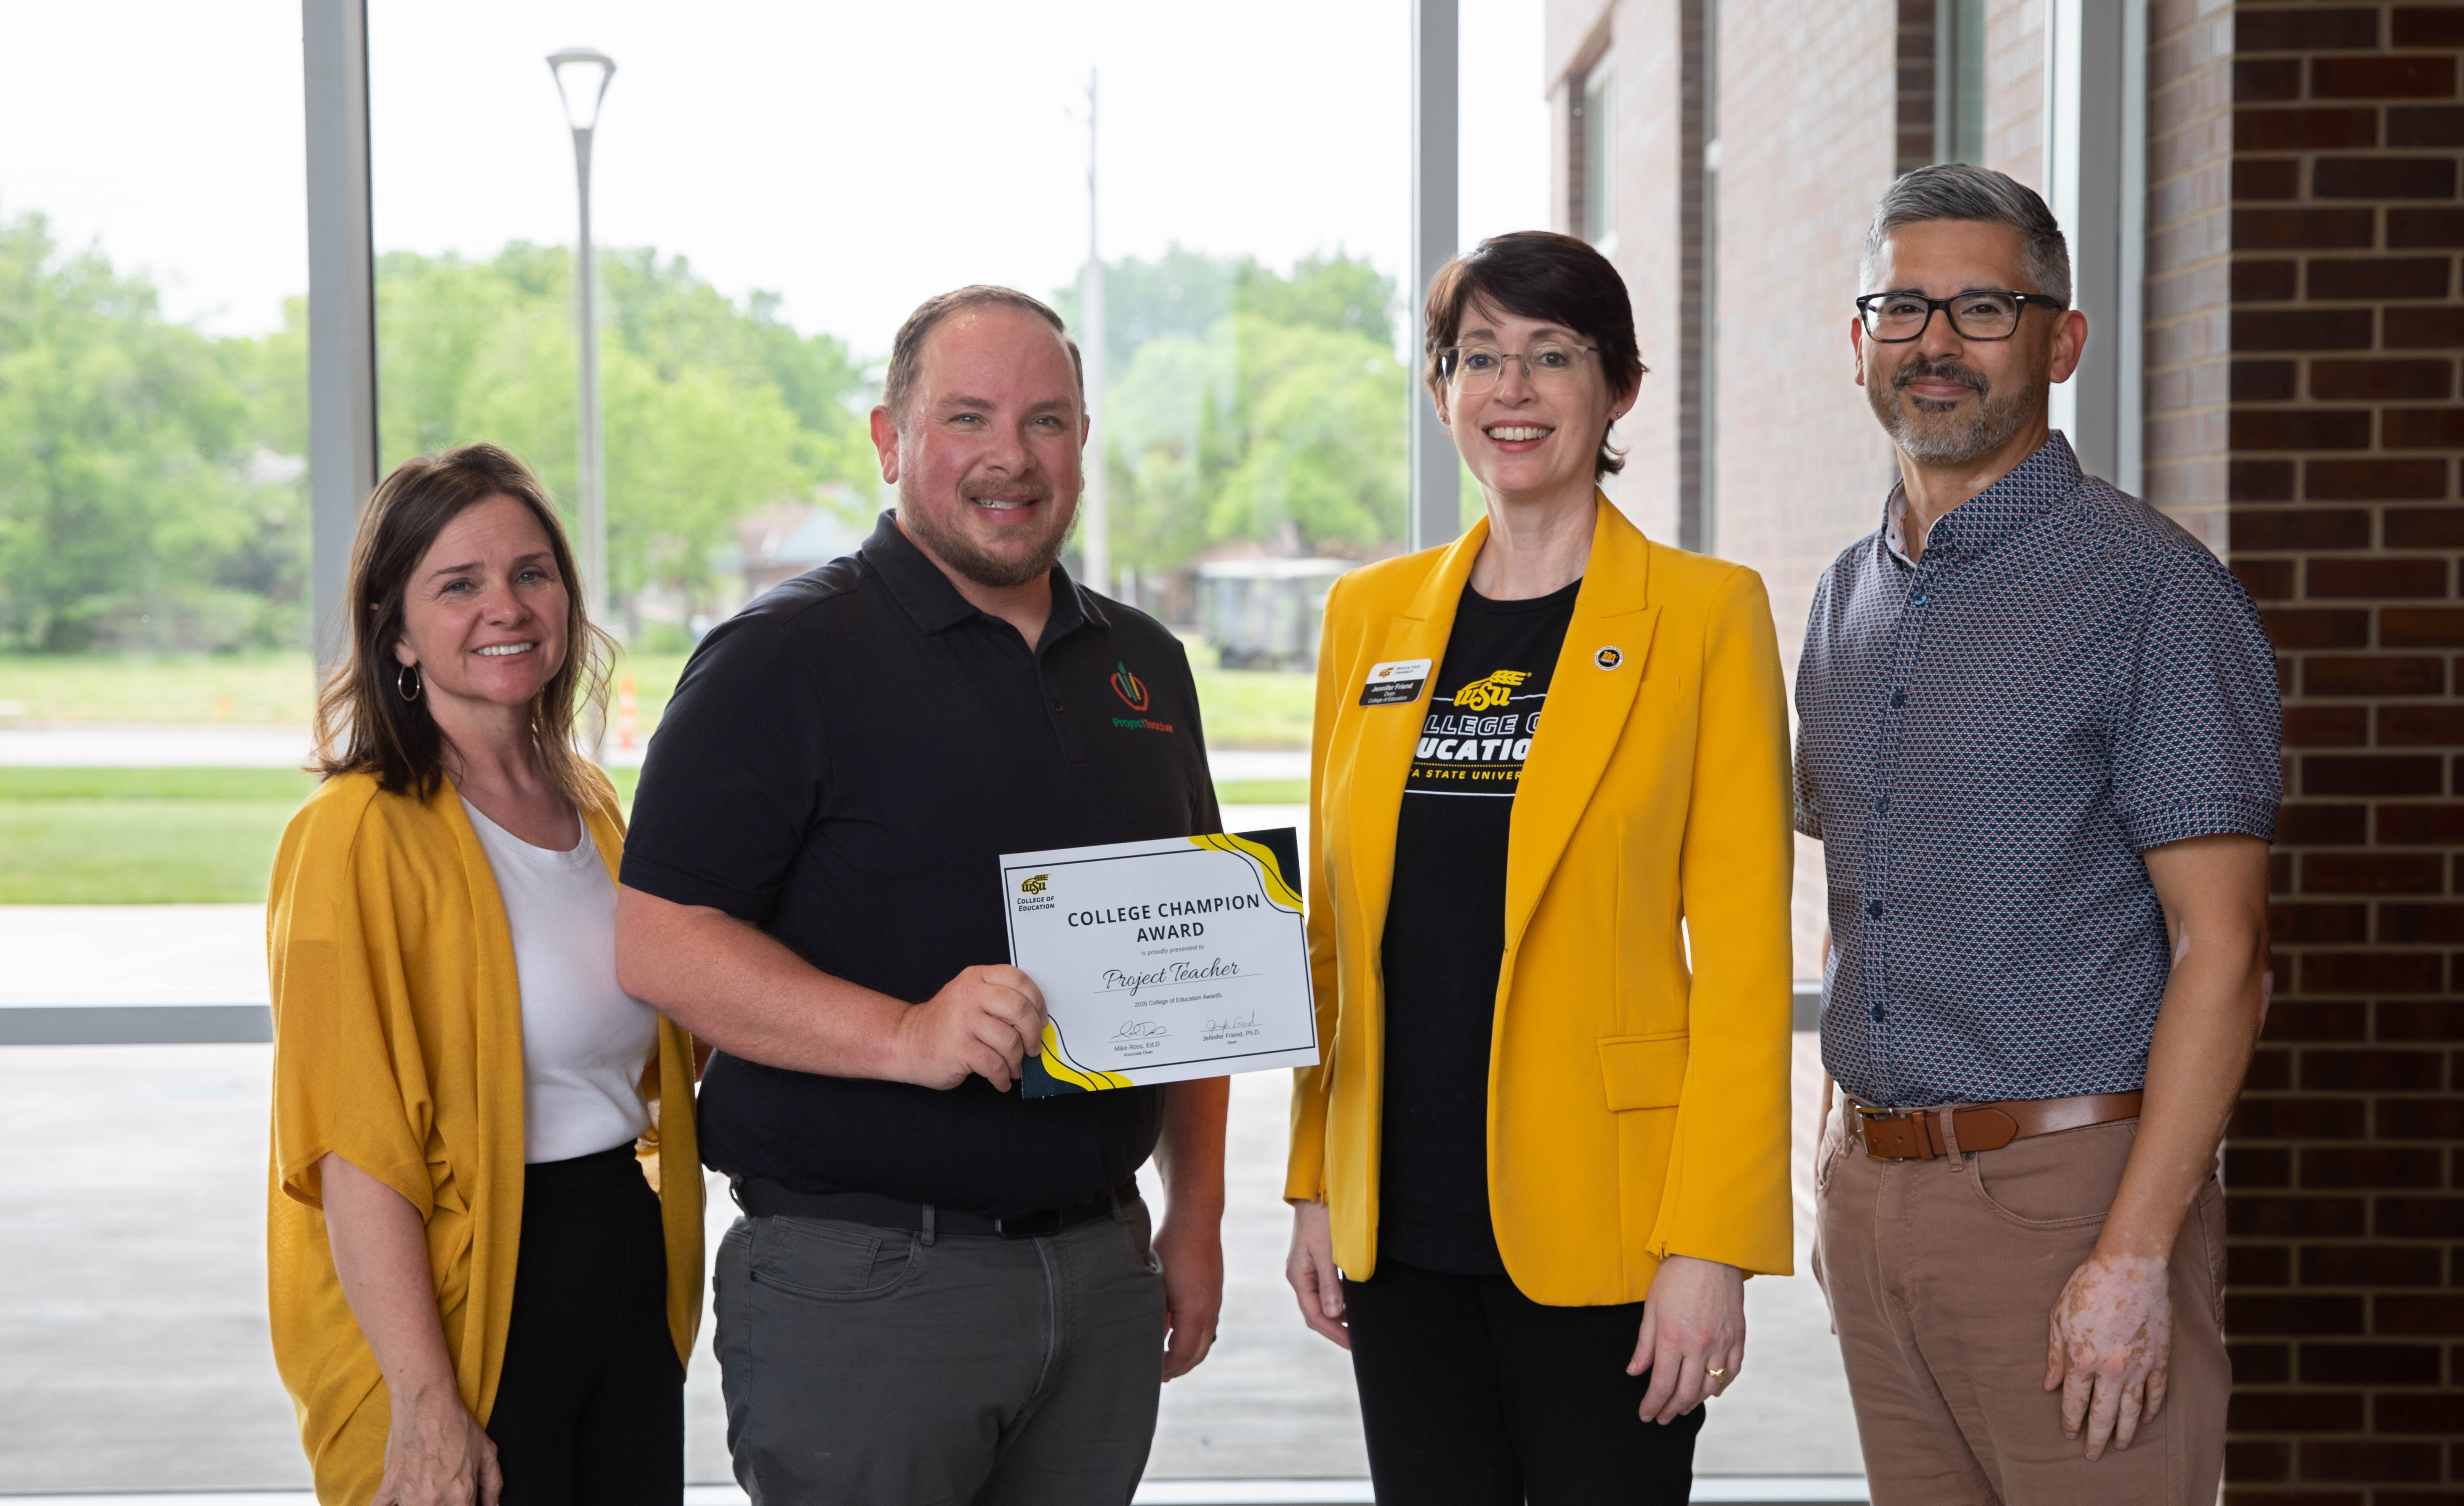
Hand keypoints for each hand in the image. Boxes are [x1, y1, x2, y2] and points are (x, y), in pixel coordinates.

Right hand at [375, 1382, 498, 1505]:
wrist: (426, 1404)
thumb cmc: (455, 1425)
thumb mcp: (488, 1453)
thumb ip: (493, 1484)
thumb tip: (493, 1505)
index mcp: (460, 1495)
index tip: (464, 1501)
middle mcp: (434, 1501)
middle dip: (445, 1505)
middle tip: (446, 1490)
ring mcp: (408, 1496)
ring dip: (420, 1504)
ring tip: (430, 1490)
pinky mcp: (389, 1487)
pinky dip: (392, 1505)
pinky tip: (401, 1499)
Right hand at [891, 964, 1047, 1090]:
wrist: (907, 1043)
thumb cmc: (946, 1024)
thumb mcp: (969, 996)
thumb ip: (999, 999)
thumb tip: (1038, 1021)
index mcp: (976, 978)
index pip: (1018, 979)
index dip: (1037, 1002)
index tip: (1041, 1020)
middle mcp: (969, 995)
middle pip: (1019, 1010)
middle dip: (1034, 1034)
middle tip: (1033, 1049)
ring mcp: (963, 1021)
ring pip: (1010, 1041)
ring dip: (1017, 1061)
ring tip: (1012, 1068)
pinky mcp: (959, 1048)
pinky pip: (995, 1065)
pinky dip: (1002, 1077)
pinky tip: (1000, 1080)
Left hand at [1153, 1210, 1223, 1379]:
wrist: (1196, 1217)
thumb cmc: (1170, 1247)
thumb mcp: (1154, 1284)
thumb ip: (1154, 1315)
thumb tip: (1148, 1339)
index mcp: (1195, 1312)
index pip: (1183, 1355)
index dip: (1168, 1368)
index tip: (1152, 1374)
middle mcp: (1210, 1310)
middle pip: (1198, 1353)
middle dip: (1179, 1367)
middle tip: (1160, 1374)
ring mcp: (1215, 1301)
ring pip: (1205, 1339)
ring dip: (1187, 1352)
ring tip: (1167, 1357)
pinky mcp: (1214, 1291)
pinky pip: (1207, 1324)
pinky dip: (1193, 1336)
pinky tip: (1176, 1331)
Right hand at [1284, 1198, 1349, 1348]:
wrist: (1317, 1192)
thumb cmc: (1321, 1219)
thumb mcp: (1327, 1252)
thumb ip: (1330, 1284)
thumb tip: (1335, 1314)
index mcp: (1298, 1277)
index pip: (1314, 1315)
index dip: (1334, 1333)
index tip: (1353, 1345)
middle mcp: (1300, 1277)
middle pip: (1316, 1313)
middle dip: (1335, 1329)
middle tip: (1357, 1342)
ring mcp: (1307, 1270)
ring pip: (1321, 1302)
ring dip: (1337, 1317)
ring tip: (1357, 1328)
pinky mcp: (1316, 1262)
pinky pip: (1326, 1290)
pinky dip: (1339, 1302)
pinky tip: (1352, 1305)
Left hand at [1629, 1254, 1744, 1422]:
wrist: (1711, 1253)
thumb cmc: (1676, 1276)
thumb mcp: (1651, 1308)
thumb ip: (1644, 1344)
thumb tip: (1634, 1371)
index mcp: (1673, 1338)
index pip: (1661, 1385)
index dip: (1652, 1404)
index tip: (1645, 1414)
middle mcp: (1700, 1346)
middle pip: (1686, 1393)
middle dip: (1671, 1410)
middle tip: (1661, 1417)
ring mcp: (1722, 1343)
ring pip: (1710, 1387)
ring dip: (1694, 1402)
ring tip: (1682, 1407)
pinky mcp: (1738, 1337)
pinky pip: (1732, 1372)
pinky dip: (1721, 1386)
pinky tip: (1712, 1391)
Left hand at [2045, 1251, 2171, 1458]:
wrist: (2130, 1269)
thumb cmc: (2088, 1288)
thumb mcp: (2058, 1318)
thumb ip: (2056, 1356)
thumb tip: (2050, 1386)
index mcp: (2082, 1360)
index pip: (2075, 1403)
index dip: (2071, 1422)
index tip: (2069, 1434)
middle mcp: (2111, 1370)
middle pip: (2104, 1415)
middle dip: (2097, 1438)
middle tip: (2092, 1455)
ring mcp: (2139, 1366)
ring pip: (2133, 1410)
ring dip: (2126, 1432)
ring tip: (2121, 1446)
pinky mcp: (2160, 1358)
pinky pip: (2157, 1392)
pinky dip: (2152, 1408)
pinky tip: (2147, 1419)